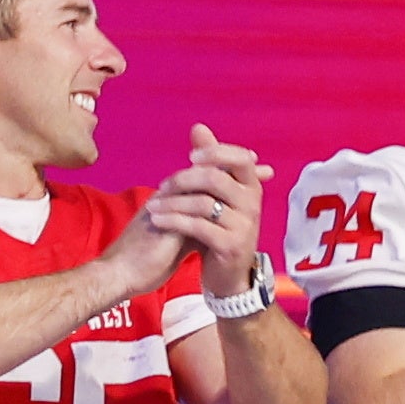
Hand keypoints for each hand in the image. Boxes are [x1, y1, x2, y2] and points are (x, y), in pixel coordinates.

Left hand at [139, 129, 266, 296]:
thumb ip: (209, 162)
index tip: (191, 156)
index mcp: (251, 187)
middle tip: (162, 186)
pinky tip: (157, 221)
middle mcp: (253, 204)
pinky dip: (173, 221)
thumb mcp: (217, 195)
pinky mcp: (230, 246)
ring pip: (203, 203)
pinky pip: (197, 227)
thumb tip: (198, 127)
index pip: (240, 158)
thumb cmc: (220, 229)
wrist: (229, 276)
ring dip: (172, 203)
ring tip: (152, 206)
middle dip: (183, 179)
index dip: (215, 152)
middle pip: (215, 178)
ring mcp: (244, 226)